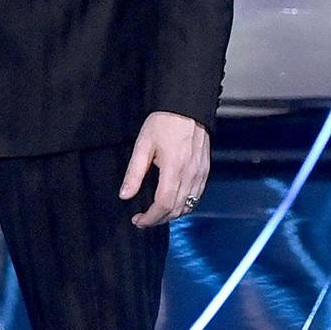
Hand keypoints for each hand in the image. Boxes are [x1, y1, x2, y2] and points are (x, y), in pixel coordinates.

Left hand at [119, 111, 210, 227]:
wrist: (187, 108)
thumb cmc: (164, 123)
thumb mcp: (143, 145)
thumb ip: (134, 173)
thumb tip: (125, 195)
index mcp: (174, 169)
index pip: (164, 204)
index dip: (150, 218)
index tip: (138, 220)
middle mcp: (190, 175)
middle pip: (177, 210)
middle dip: (159, 219)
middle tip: (144, 219)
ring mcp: (200, 174)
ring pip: (189, 206)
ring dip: (172, 215)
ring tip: (157, 213)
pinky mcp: (205, 171)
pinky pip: (197, 197)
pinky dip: (185, 205)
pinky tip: (173, 202)